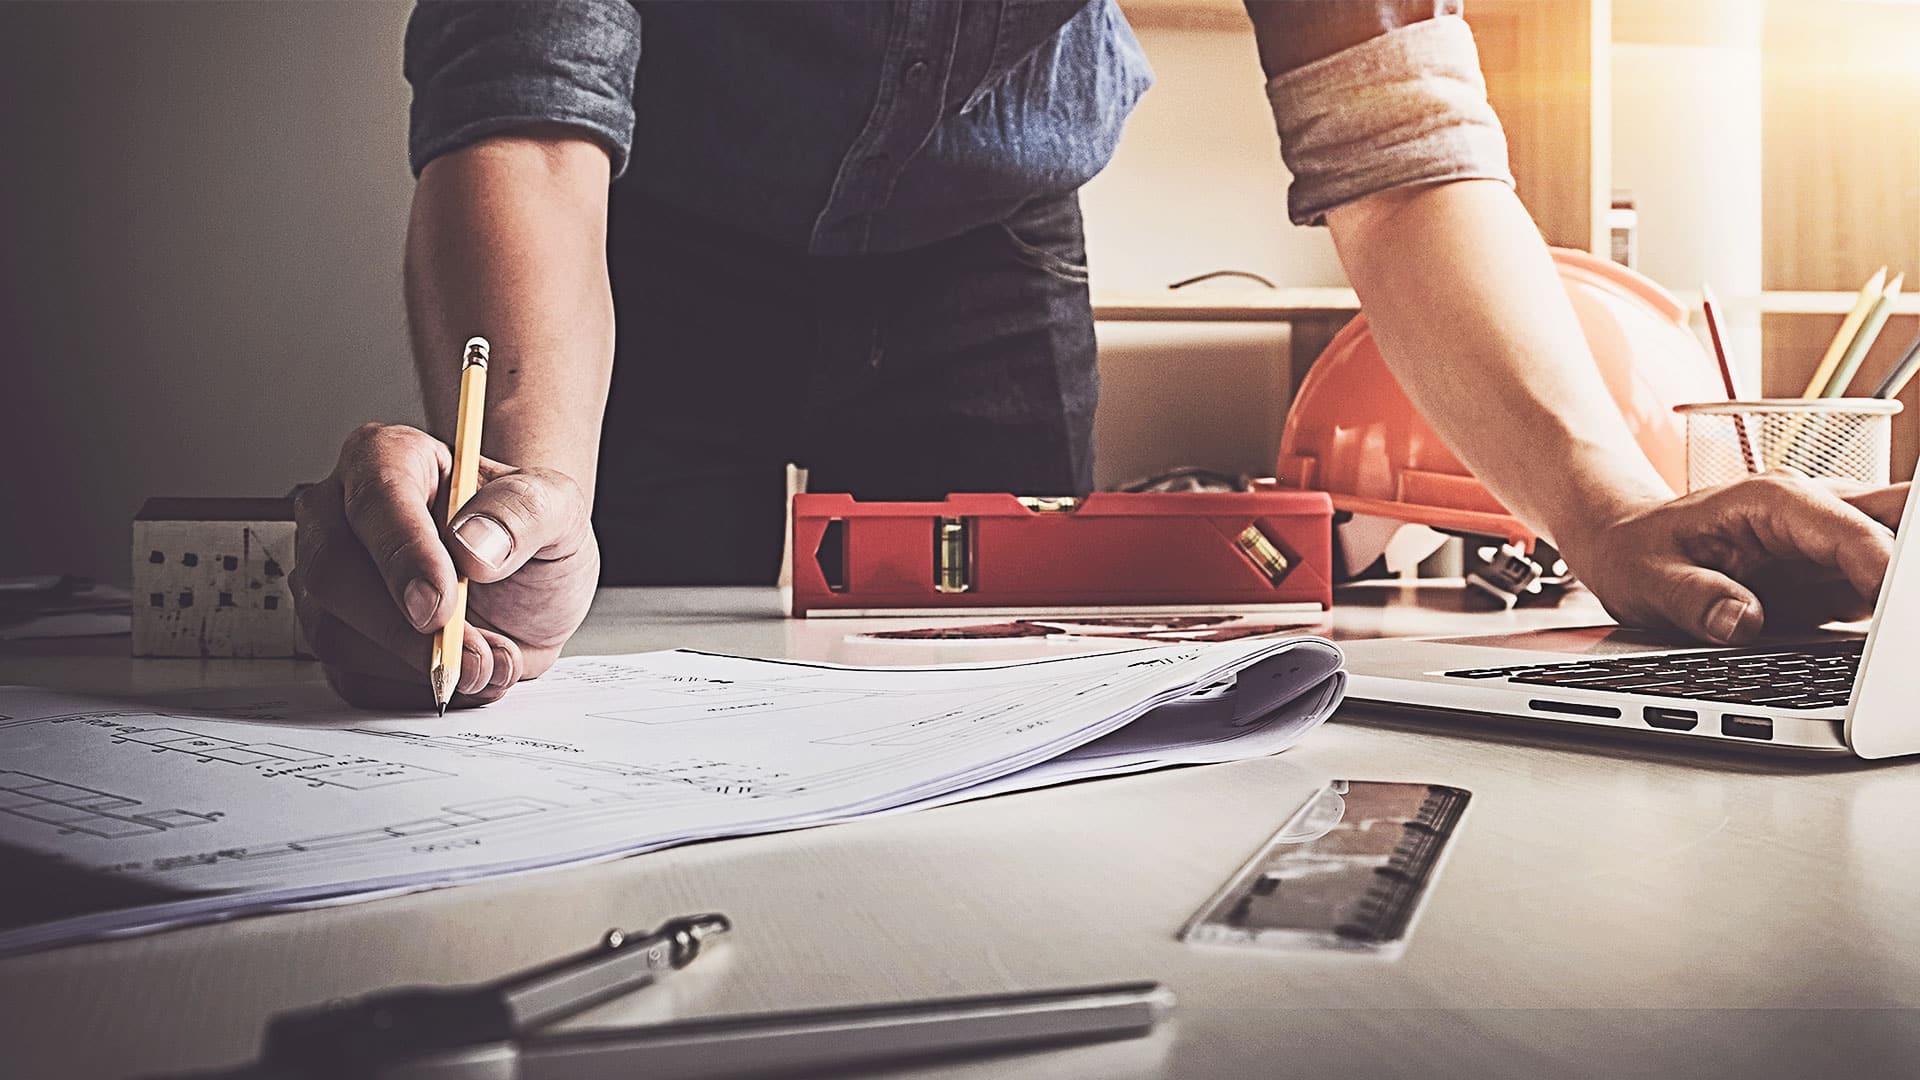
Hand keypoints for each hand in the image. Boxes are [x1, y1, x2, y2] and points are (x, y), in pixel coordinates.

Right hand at [291, 423, 598, 708]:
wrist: (526, 585)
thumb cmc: (527, 533)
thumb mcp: (556, 508)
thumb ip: (524, 512)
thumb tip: (472, 543)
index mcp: (387, 459)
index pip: (374, 497)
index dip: (402, 553)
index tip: (439, 603)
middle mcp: (341, 515)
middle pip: (332, 572)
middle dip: (403, 628)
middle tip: (472, 656)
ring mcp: (331, 579)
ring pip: (335, 633)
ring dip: (417, 666)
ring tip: (490, 661)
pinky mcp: (339, 637)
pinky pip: (353, 677)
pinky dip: (414, 690)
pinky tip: (466, 675)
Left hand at [1559, 474, 1906, 644]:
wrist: (1627, 546)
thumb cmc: (1637, 552)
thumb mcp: (1646, 578)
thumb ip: (1693, 599)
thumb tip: (1741, 622)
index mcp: (1774, 501)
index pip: (1853, 531)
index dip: (1885, 572)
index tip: (1899, 616)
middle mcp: (1812, 515)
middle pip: (1898, 526)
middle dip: (1909, 572)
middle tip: (1905, 628)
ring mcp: (1827, 547)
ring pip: (1899, 555)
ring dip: (1902, 596)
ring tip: (1900, 645)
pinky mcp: (1830, 580)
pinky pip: (1882, 592)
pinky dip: (1894, 616)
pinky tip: (1891, 648)